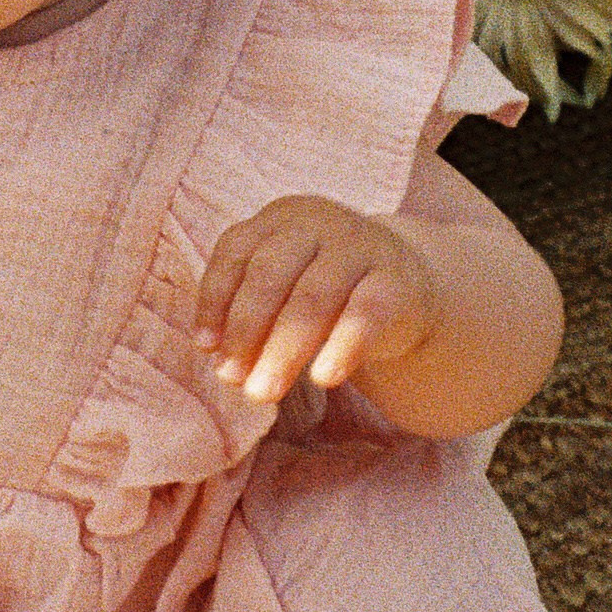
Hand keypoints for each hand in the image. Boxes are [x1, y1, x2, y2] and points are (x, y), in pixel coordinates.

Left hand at [193, 197, 438, 410]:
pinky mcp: (397, 280)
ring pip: (313, 297)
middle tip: (232, 379)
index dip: (215, 299)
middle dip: (245, 330)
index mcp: (281, 218)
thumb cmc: (324, 292)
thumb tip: (225, 369)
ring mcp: (361, 246)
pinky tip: (323, 378)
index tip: (205, 347)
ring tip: (262, 393)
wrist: (406, 287)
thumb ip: (251, 319)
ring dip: (283, 350)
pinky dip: (341, 347)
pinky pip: (366, 314)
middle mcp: (319, 221)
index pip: (236, 251)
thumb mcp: (284, 291)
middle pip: (270, 274)